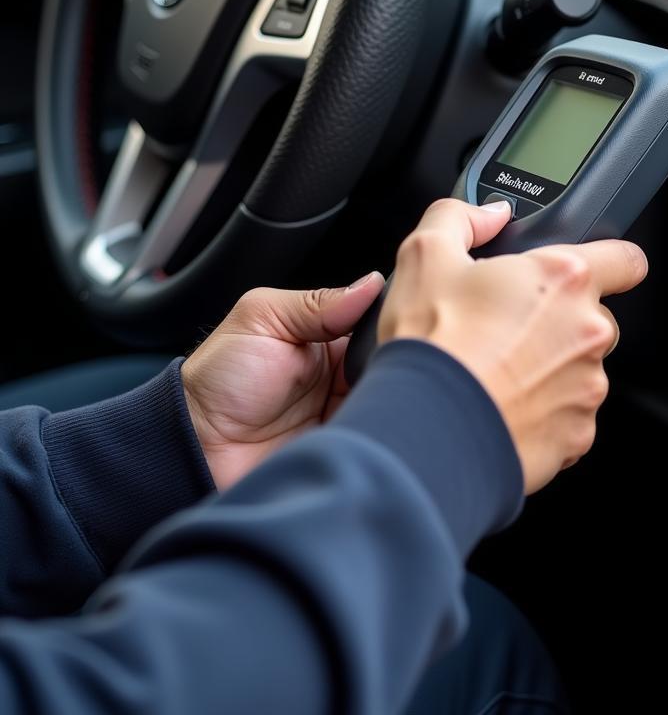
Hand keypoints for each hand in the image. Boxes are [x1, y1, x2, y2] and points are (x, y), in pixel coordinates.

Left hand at [181, 273, 383, 490]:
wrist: (196, 449)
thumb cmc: (219, 382)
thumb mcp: (262, 320)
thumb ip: (317, 302)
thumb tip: (371, 283)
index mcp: (329, 334)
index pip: (380, 319)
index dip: (395, 318)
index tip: (405, 317)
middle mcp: (346, 371)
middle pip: (395, 358)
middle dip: (401, 357)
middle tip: (392, 359)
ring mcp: (351, 409)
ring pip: (395, 396)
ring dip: (394, 393)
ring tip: (381, 390)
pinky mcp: (349, 445)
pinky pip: (383, 434)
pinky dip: (387, 427)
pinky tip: (379, 419)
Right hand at [379, 198, 646, 493]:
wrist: (426, 429)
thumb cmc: (433, 345)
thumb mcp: (426, 256)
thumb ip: (462, 219)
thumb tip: (489, 215)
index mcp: (563, 279)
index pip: (627, 260)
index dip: (611, 262)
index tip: (596, 271)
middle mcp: (588, 331)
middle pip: (596, 318)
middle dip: (562, 321)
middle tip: (511, 328)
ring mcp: (587, 387)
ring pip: (582, 369)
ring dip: (551, 368)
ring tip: (498, 372)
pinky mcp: (577, 435)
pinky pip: (569, 417)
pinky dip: (544, 413)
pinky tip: (503, 406)